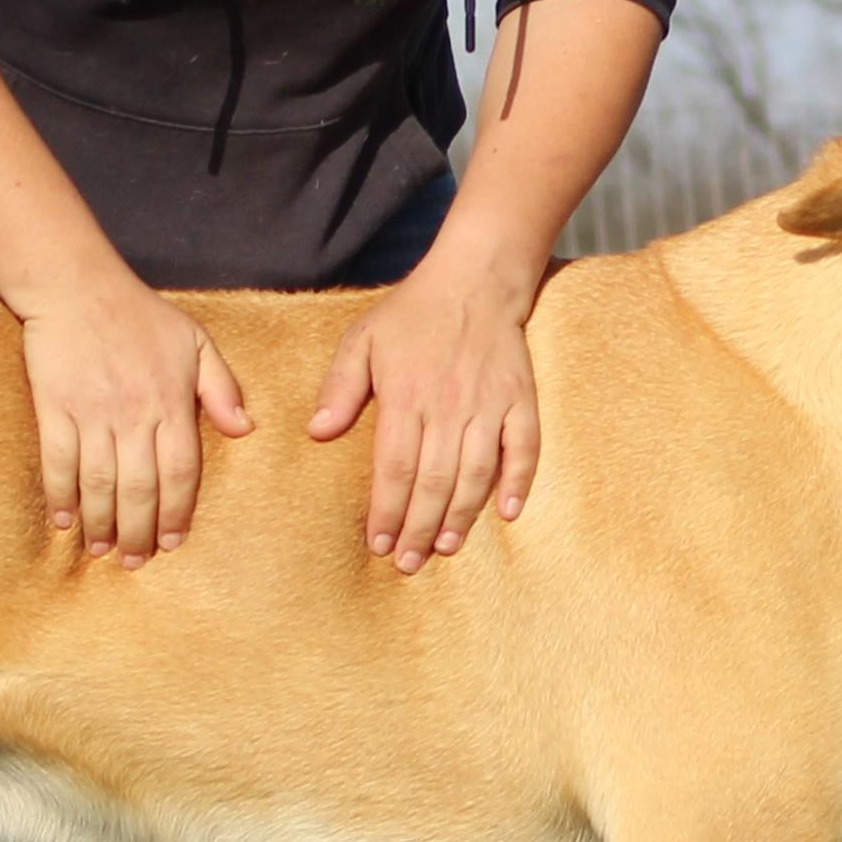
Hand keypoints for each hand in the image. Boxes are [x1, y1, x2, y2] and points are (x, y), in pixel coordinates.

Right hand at [18, 275, 251, 564]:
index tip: (173, 542)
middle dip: (139, 532)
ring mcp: (92, 413)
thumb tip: (245, 429)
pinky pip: (58, 462)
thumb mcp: (196, 342)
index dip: (177, 512)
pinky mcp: (54, 408)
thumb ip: (222, 387)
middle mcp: (134, 414)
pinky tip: (64, 522)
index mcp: (171, 402)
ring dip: (101, 523)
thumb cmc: (140, 314)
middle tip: (136, 563)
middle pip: (140, 488)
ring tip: (103, 551)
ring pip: (99, 483)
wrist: (77, 286)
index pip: (181, 471)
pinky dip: (61, 496)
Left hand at [306, 256, 542, 571]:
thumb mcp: (363, 339)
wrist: (476, 278)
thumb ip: (340, 386)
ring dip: (462, 516)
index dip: (385, 510)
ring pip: (476, 473)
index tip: (375, 544)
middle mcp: (449, 406)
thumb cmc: (413, 313)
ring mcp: (489, 405)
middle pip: (434, 481)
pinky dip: (518, 482)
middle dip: (419, 528)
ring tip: (446, 549)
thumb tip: (318, 432)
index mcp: (406, 395)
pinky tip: (507, 514)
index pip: (394, 467)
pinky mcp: (521, 400)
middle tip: (407, 563)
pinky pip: (524, 448)